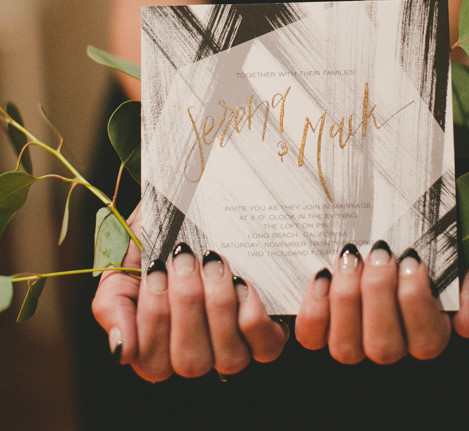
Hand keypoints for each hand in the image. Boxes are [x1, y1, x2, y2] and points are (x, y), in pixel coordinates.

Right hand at [91, 205, 288, 380]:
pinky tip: (241, 280)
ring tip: (212, 261)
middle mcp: (196, 353)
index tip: (156, 267)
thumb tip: (119, 352)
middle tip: (184, 257)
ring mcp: (233, 346)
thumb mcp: (124, 265)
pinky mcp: (266, 331)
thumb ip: (112, 306)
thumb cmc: (157, 236)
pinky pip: (265, 346)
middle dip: (187, 303)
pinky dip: (252, 314)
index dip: (155, 318)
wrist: (193, 197)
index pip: (154, 363)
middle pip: (191, 361)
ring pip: (229, 357)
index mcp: (157, 347)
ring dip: (218, 304)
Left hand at [295, 242, 468, 363]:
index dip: (416, 301)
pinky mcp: (322, 328)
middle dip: (379, 294)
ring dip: (347, 300)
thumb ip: (468, 286)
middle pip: (383, 347)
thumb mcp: (458, 259)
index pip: (425, 340)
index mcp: (428, 335)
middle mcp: (392, 346)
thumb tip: (465, 325)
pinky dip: (314, 308)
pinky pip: (312, 336)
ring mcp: (354, 341)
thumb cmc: (427, 246)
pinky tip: (322, 275)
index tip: (413, 259)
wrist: (391, 229)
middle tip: (381, 251)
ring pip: (347, 347)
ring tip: (351, 258)